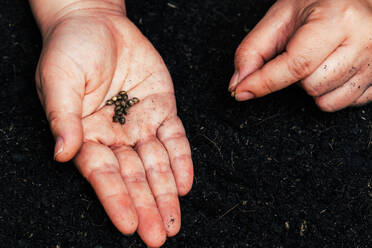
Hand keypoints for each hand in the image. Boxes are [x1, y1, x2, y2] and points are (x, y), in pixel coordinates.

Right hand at [35, 4, 192, 246]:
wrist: (96, 22)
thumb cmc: (70, 49)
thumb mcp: (58, 79)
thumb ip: (63, 117)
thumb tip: (62, 153)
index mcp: (86, 135)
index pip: (103, 175)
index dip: (116, 199)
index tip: (129, 224)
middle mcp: (115, 136)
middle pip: (134, 177)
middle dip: (147, 206)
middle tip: (159, 236)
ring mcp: (140, 124)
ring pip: (157, 164)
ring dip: (167, 191)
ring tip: (174, 219)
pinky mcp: (162, 109)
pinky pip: (175, 138)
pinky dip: (182, 159)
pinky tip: (186, 183)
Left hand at [229, 0, 371, 111]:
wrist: (359, 0)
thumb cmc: (321, 4)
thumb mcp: (282, 17)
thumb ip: (254, 49)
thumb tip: (238, 83)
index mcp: (336, 20)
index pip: (296, 64)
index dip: (263, 82)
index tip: (241, 91)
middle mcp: (364, 40)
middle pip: (310, 86)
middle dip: (295, 76)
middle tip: (303, 52)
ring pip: (326, 100)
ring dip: (313, 86)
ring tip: (320, 59)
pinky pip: (344, 104)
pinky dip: (331, 92)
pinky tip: (334, 69)